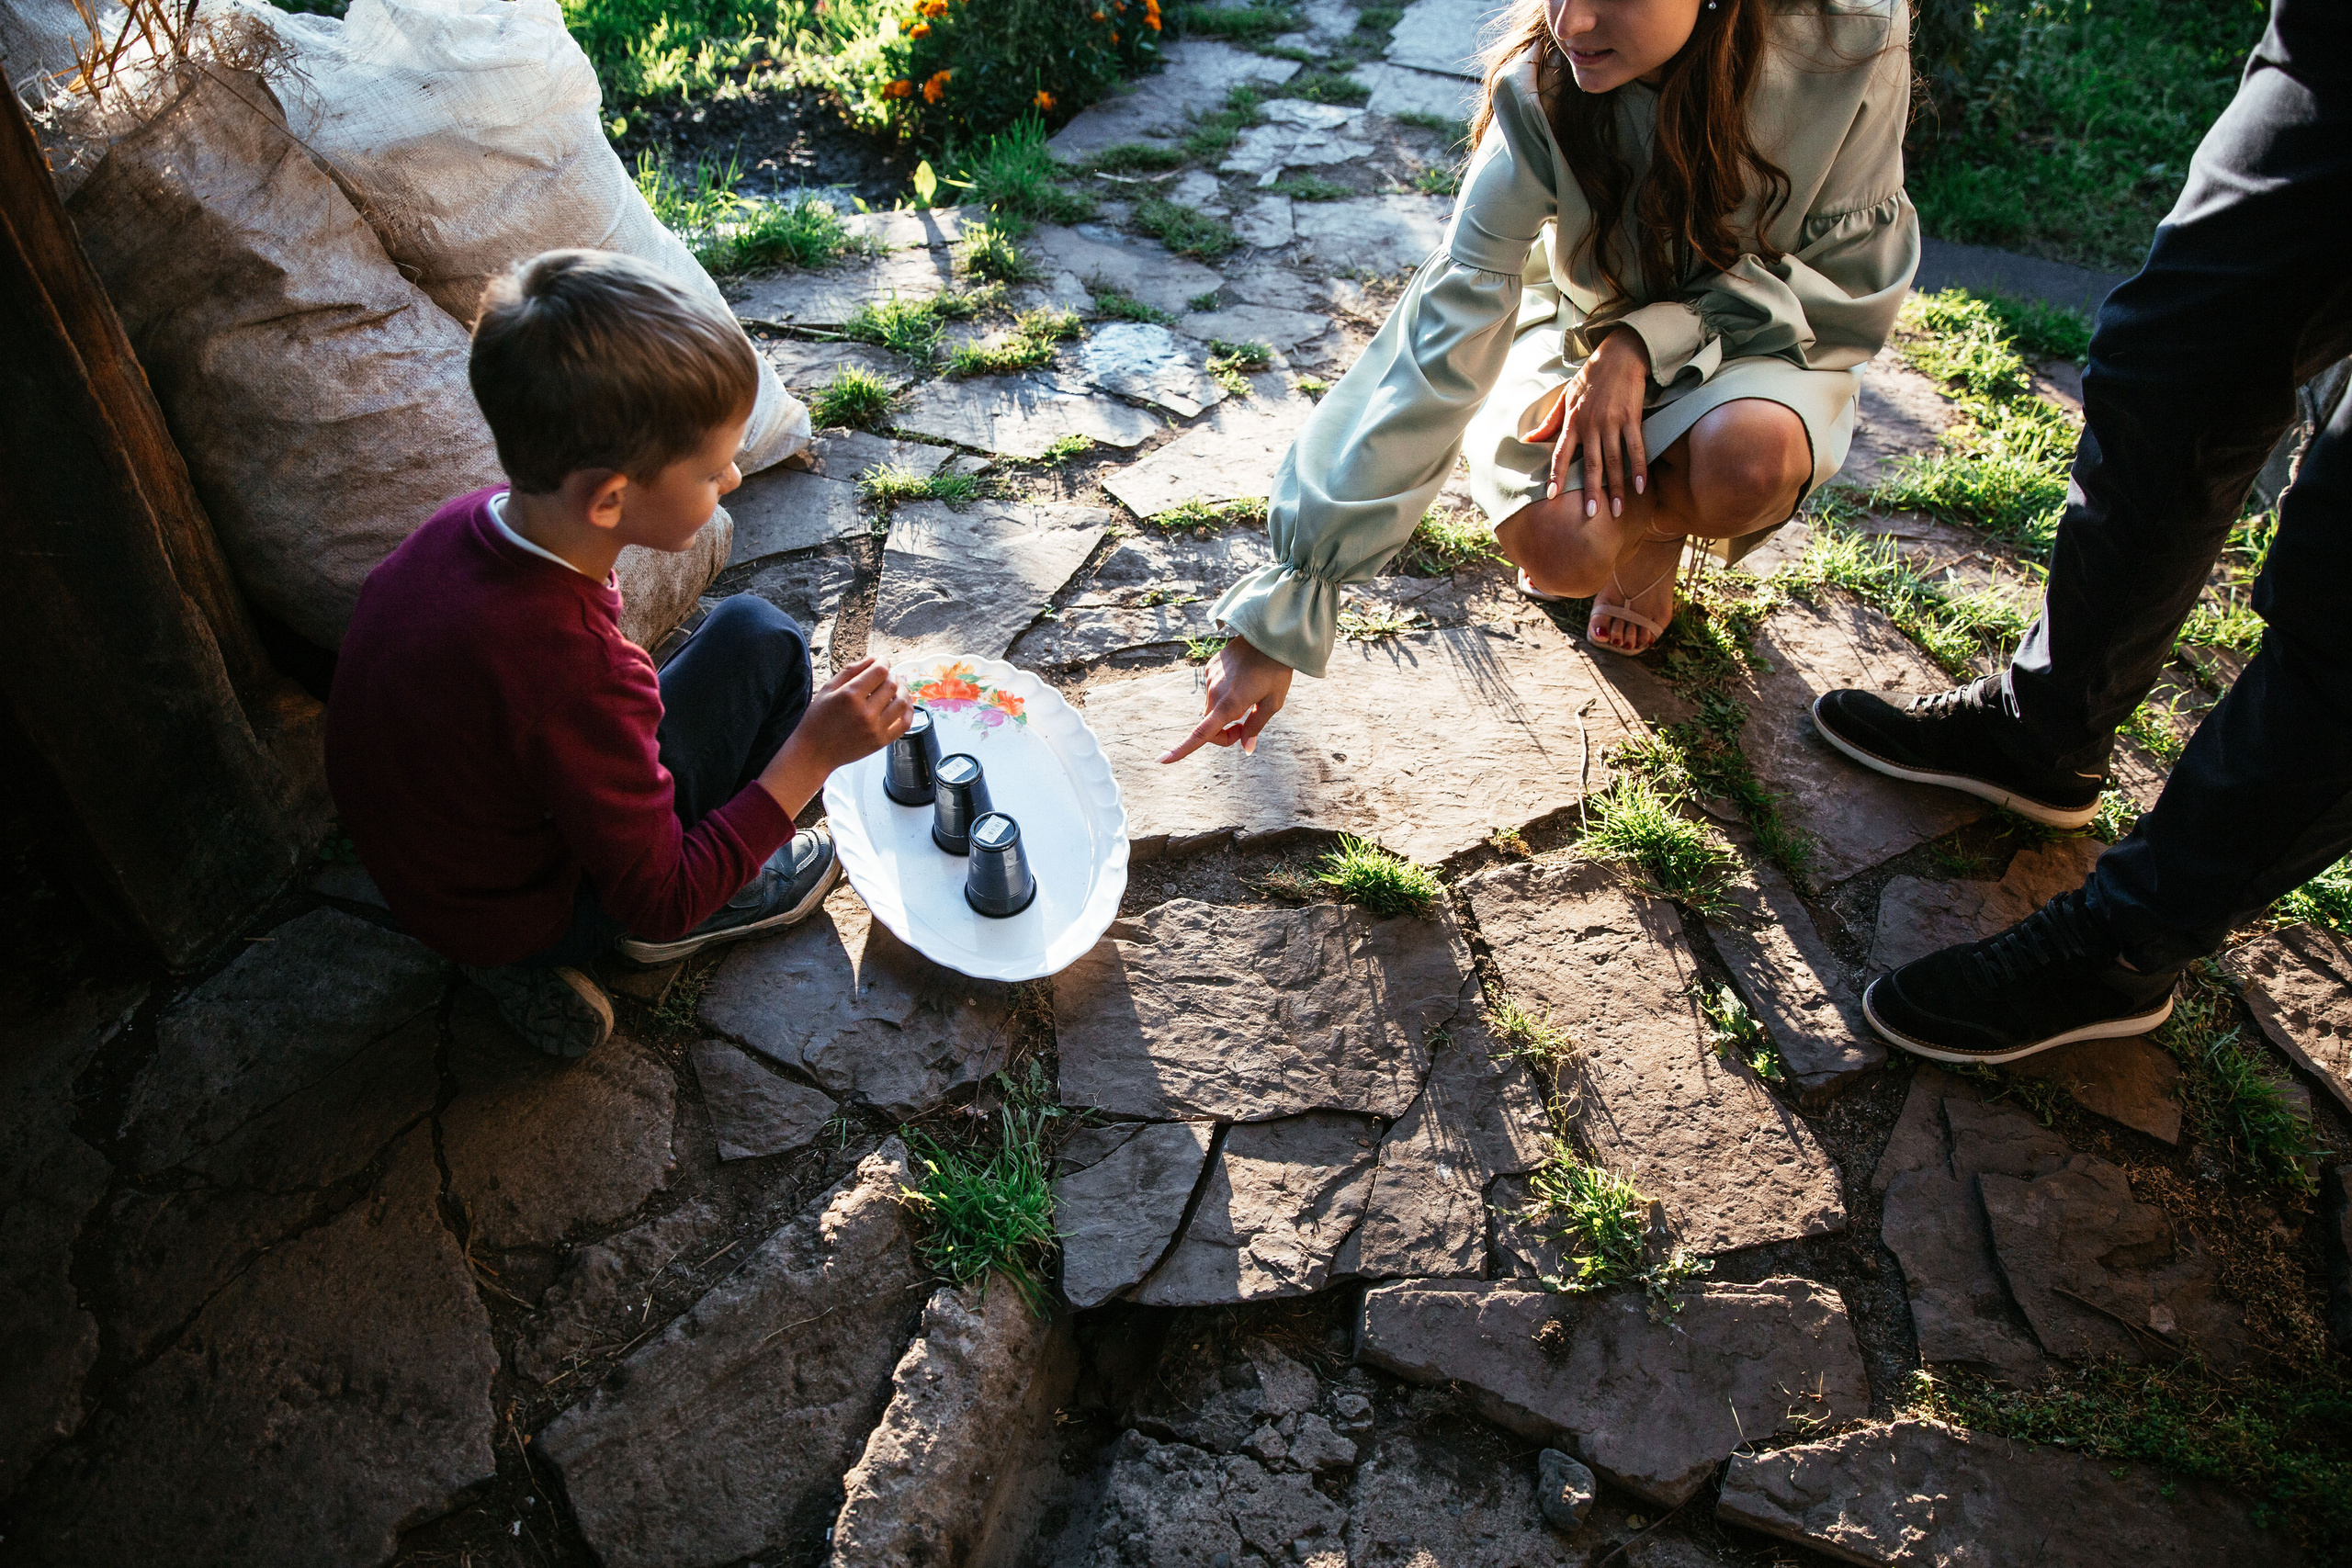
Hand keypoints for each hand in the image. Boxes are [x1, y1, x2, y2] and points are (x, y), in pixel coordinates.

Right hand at [758, 657, 911, 814]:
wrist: (814, 753)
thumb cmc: (817, 719)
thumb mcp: (827, 689)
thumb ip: (851, 671)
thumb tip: (874, 658)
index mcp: (849, 696)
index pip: (880, 671)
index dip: (884, 662)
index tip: (882, 660)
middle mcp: (865, 712)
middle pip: (891, 685)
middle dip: (891, 676)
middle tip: (887, 675)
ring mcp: (875, 729)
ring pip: (902, 702)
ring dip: (903, 690)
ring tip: (899, 686)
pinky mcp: (880, 742)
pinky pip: (904, 723)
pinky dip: (909, 711)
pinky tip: (904, 704)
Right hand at [1160, 636, 1294, 762]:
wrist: (1268, 636)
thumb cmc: (1276, 671)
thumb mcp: (1273, 703)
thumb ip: (1256, 727)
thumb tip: (1245, 749)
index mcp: (1230, 705)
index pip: (1201, 734)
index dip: (1181, 750)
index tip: (1162, 760)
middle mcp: (1214, 692)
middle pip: (1209, 725)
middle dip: (1224, 733)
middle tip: (1246, 726)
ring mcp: (1210, 678)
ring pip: (1211, 707)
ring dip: (1225, 711)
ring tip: (1249, 696)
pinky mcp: (1210, 667)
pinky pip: (1213, 689)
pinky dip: (1223, 693)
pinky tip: (1241, 680)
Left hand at [1528, 326, 1649, 519]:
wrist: (1619, 355)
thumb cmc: (1591, 377)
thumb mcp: (1566, 397)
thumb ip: (1550, 422)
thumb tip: (1529, 440)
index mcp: (1573, 421)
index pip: (1561, 453)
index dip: (1557, 475)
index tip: (1552, 496)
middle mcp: (1591, 424)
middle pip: (1591, 464)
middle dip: (1591, 491)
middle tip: (1591, 515)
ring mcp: (1613, 422)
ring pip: (1615, 461)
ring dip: (1617, 487)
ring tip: (1618, 510)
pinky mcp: (1632, 418)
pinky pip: (1636, 448)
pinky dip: (1639, 468)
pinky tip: (1641, 487)